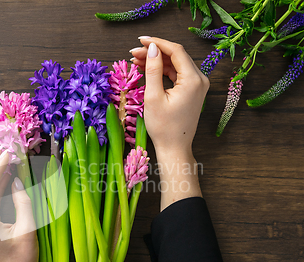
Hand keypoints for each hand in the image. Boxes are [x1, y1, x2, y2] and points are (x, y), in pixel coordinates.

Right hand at [131, 38, 205, 209]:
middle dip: (155, 51)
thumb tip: (151, 49)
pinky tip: (148, 69)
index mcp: (193, 80)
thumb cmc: (163, 127)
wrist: (175, 148)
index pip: (176, 51)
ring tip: (136, 60)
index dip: (157, 42)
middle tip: (134, 52)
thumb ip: (152, 70)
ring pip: (176, 65)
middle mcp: (200, 80)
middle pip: (176, 56)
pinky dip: (163, 71)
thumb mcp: (153, 97)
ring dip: (157, 61)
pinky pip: (178, 75)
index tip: (140, 40)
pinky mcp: (193, 91)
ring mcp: (197, 86)